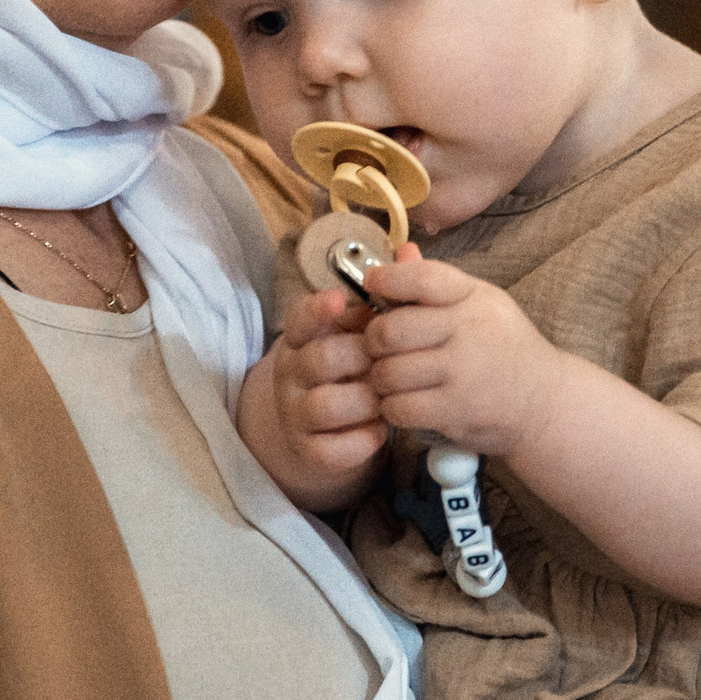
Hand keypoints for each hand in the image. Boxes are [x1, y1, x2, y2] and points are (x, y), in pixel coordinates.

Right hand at [261, 287, 386, 480]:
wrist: (330, 427)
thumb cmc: (353, 366)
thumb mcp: (361, 330)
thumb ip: (384, 295)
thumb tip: (408, 250)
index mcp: (303, 336)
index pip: (299, 318)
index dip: (317, 309)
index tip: (341, 301)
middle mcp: (292, 371)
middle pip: (320, 359)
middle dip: (361, 359)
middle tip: (387, 362)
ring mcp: (295, 411)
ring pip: (325, 405)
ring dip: (364, 402)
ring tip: (386, 400)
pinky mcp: (307, 449)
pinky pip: (330, 449)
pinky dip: (361, 441)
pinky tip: (380, 430)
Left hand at [360, 250, 581, 458]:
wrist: (542, 399)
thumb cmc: (502, 346)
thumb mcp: (479, 303)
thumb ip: (436, 282)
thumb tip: (400, 252)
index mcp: (473, 298)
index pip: (423, 278)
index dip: (388, 277)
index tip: (372, 282)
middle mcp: (469, 332)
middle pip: (391, 330)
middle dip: (373, 340)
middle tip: (378, 347)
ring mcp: (464, 373)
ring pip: (389, 373)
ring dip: (380, 379)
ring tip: (391, 378)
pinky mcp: (457, 411)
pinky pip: (400, 407)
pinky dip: (392, 408)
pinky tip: (404, 401)